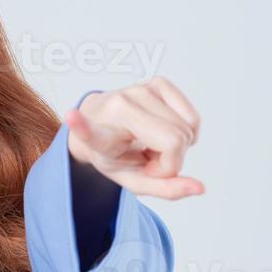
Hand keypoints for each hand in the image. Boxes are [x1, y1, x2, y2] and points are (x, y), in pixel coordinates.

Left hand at [66, 76, 203, 200]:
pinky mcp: (159, 83)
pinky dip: (185, 134)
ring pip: (187, 132)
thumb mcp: (131, 180)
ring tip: (151, 146)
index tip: (71, 118)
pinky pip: (193, 120)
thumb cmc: (114, 153)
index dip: (82, 125)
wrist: (104, 123)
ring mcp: (140, 89)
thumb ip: (165, 189)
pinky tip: (163, 133)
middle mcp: (119, 104)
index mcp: (101, 134)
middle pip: (175, 142)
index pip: (90, 130)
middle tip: (148, 161)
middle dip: (170, 162)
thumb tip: (200, 188)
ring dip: (176, 148)